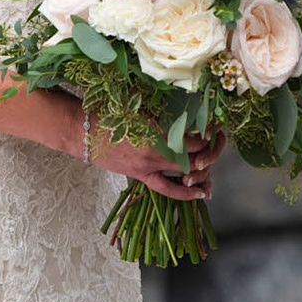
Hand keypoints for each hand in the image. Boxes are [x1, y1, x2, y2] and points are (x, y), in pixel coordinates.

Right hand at [85, 116, 224, 200]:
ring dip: (203, 172)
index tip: (214, 128)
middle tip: (218, 144)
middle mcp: (156, 150)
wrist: (83, 132)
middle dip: (211, 152)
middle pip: (194, 156)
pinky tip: (200, 193)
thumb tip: (186, 116)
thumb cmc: (109, 114)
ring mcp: (149, 166)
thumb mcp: (139, 108)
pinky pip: (167, 188)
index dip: (208, 135)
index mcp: (156, 131)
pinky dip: (185, 192)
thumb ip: (162, 116)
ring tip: (213, 167)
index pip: (192, 138)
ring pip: (185, 173)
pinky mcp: (141, 176)